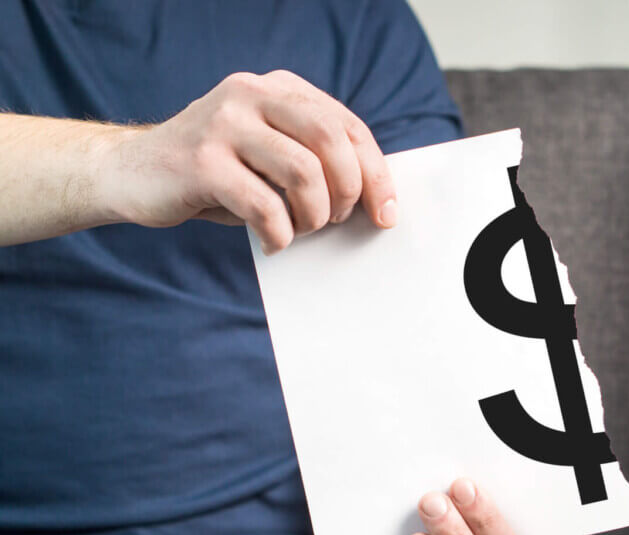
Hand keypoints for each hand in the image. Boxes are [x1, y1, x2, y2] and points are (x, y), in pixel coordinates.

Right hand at [99, 70, 395, 252]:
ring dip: (313, 215)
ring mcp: (223, 123)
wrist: (131, 173)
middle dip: (348, 190)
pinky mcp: (201, 161)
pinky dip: (279, 234)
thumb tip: (375, 200)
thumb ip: (313, 160)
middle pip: (331, 140)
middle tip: (337, 220)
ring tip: (299, 229)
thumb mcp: (269, 154)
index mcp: (277, 88)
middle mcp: (251, 94)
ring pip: (303, 172)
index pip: (346, 126)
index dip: (375, 173)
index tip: (387, 214)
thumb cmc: (217, 174)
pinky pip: (264, 205)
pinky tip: (272, 242)